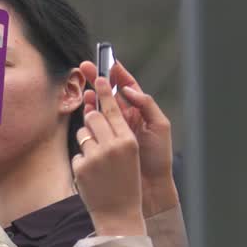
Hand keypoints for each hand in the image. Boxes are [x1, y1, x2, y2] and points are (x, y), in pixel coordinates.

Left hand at [72, 74, 145, 236]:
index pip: (112, 109)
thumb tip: (98, 111)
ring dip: (88, 141)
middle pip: (93, 116)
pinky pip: (78, 153)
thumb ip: (118, 132)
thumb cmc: (127, 181)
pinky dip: (83, 161)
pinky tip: (93, 175)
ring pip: (83, 134)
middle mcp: (112, 146)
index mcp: (128, 140)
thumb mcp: (130, 154)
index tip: (97, 76)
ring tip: (100, 161)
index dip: (104, 90)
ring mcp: (95, 157)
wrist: (120, 213)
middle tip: (96, 124)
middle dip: (92, 117)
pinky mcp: (81, 168)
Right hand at [81, 60, 177, 214]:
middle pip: (110, 94)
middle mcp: (126, 118)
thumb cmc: (158, 157)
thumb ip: (147, 105)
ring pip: (100, 108)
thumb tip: (128, 89)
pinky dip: (89, 116)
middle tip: (86, 67)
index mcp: (140, 112)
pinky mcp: (104, 142)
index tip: (108, 61)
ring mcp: (113, 130)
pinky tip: (86, 110)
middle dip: (98, 79)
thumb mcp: (160, 126)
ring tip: (87, 91)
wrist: (149, 185)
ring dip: (93, 97)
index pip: (126, 87)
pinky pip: (94, 125)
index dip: (117, 73)